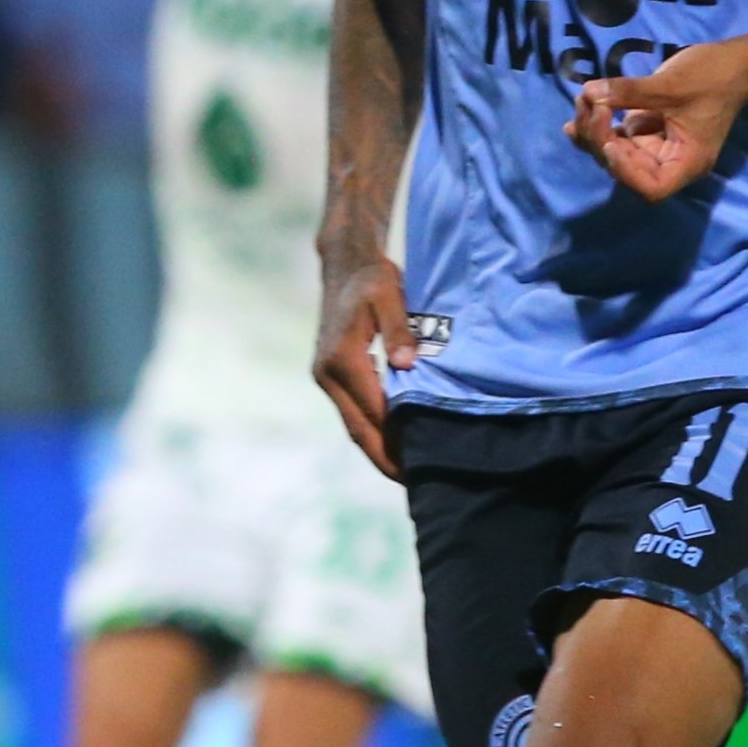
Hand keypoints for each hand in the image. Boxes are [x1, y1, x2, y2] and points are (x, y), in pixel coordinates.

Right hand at [313, 252, 416, 480]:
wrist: (344, 263)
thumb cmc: (372, 277)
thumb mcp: (389, 295)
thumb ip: (401, 330)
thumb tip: (408, 364)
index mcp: (342, 358)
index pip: (373, 411)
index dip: (396, 440)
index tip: (421, 461)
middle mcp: (328, 373)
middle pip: (358, 429)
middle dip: (385, 458)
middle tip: (417, 483)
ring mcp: (326, 376)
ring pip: (353, 425)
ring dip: (378, 449)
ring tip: (409, 472)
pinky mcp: (331, 375)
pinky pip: (353, 412)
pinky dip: (373, 432)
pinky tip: (395, 442)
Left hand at [570, 41, 747, 200]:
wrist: (735, 62)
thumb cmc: (712, 77)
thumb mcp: (669, 85)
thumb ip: (627, 93)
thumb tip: (589, 93)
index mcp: (687, 162)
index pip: (651, 187)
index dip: (625, 171)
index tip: (610, 141)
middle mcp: (671, 160)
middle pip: (626, 169)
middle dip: (600, 141)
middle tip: (587, 105)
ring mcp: (659, 145)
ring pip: (617, 151)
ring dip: (594, 130)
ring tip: (583, 100)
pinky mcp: (651, 129)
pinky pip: (620, 134)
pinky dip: (600, 122)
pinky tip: (583, 106)